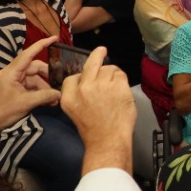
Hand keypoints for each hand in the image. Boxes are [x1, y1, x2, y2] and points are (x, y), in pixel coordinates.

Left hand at [0, 36, 60, 136]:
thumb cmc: (2, 111)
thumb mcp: (26, 103)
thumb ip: (44, 96)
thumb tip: (60, 94)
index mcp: (11, 72)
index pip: (28, 54)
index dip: (41, 45)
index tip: (54, 38)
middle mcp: (11, 74)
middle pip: (33, 68)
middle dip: (47, 76)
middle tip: (60, 84)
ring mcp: (11, 82)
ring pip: (32, 79)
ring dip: (44, 87)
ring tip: (54, 98)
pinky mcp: (12, 90)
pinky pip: (28, 87)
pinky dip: (37, 92)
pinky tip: (47, 101)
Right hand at [59, 46, 135, 160]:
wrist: (107, 141)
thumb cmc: (94, 130)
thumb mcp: (75, 112)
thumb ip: (78, 95)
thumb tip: (88, 80)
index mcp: (69, 96)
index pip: (72, 77)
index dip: (81, 76)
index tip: (86, 76)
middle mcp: (83, 88)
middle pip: (91, 64)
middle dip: (97, 55)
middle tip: (101, 50)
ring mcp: (101, 86)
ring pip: (109, 69)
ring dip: (113, 76)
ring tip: (114, 92)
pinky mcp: (117, 86)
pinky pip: (120, 74)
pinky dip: (122, 81)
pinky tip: (121, 92)